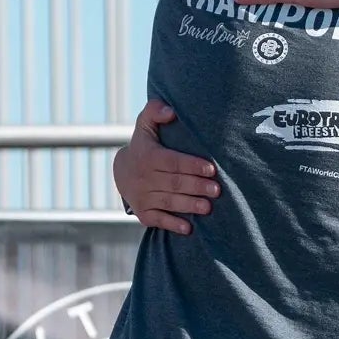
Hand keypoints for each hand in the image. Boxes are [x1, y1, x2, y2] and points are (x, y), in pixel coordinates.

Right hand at [114, 101, 217, 236]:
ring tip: (208, 207)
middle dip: (196, 187)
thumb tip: (170, 110)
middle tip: (217, 190)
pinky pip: (158, 220)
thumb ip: (155, 112)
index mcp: (147, 156)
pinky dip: (172, 224)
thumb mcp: (145, 125)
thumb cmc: (144, 146)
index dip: (192, 165)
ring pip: (169, 202)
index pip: (172, 161)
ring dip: (189, 205)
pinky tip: (188, 228)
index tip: (211, 168)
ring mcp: (142, 197)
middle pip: (174, 183)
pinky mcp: (143, 213)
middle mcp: (143, 178)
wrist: (122, 172)